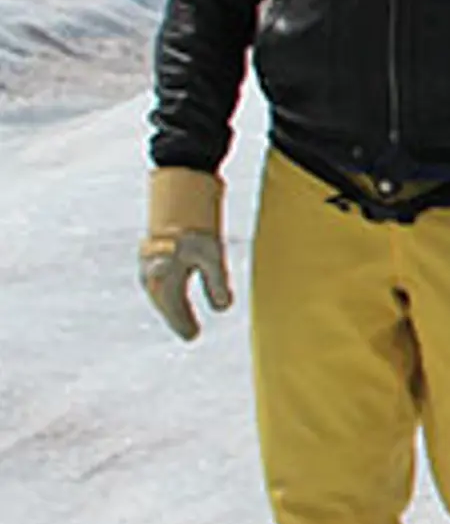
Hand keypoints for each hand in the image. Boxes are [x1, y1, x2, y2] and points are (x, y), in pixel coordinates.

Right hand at [139, 168, 231, 340]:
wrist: (180, 187)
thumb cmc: (196, 222)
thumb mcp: (212, 253)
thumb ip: (216, 282)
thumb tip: (222, 309)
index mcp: (162, 278)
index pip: (173, 310)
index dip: (183, 324)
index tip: (193, 337)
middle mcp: (152, 272)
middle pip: (164, 301)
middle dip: (176, 316)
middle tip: (189, 332)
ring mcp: (152, 258)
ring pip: (160, 289)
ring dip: (172, 303)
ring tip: (183, 318)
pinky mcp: (158, 247)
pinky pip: (161, 276)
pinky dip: (169, 288)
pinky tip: (176, 294)